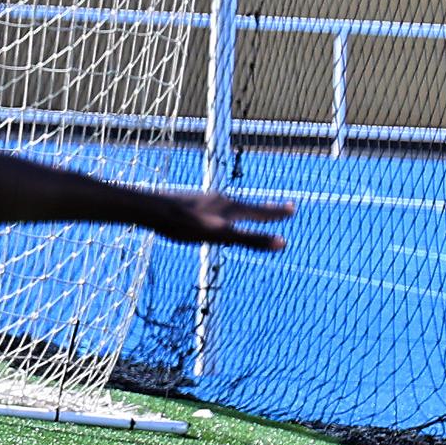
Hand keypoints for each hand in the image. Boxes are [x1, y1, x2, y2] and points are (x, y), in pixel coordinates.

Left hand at [155, 191, 293, 250]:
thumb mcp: (222, 236)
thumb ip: (251, 240)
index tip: (293, 208)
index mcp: (232, 209)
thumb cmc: (187, 225)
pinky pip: (212, 209)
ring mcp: (205, 201)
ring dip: (243, 211)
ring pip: (229, 207)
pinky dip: (222, 213)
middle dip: (263, 210)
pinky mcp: (189, 204)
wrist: (153, 209)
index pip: (261, 212)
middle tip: (277, 208)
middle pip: (248, 207)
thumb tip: (283, 243)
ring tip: (247, 213)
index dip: (277, 213)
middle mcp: (222, 201)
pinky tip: (211, 216)